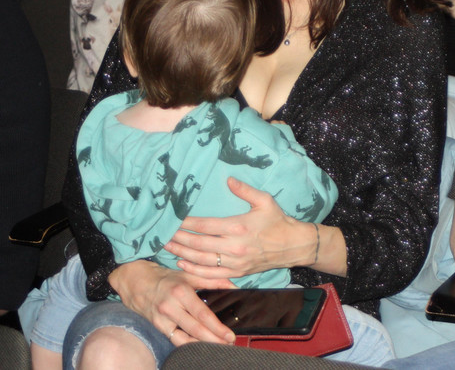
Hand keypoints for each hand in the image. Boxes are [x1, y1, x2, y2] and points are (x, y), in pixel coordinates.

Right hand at [108, 259, 235, 345]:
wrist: (136, 281)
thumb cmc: (166, 278)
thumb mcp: (189, 275)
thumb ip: (213, 281)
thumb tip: (234, 286)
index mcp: (181, 292)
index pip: (202, 314)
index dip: (217, 327)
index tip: (229, 335)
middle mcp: (171, 306)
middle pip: (196, 328)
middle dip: (214, 339)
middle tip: (229, 343)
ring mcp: (162, 318)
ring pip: (185, 337)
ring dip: (203, 344)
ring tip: (218, 347)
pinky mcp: (157, 326)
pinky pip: (175, 339)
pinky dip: (188, 345)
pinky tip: (199, 346)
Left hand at [166, 177, 310, 279]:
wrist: (293, 245)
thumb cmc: (278, 221)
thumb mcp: (265, 200)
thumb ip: (245, 190)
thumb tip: (228, 180)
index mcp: (238, 227)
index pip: (205, 225)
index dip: (186, 223)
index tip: (172, 219)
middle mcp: (234, 246)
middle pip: (198, 244)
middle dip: (178, 239)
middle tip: (162, 234)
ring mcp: (235, 262)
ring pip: (201, 260)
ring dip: (182, 253)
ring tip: (167, 247)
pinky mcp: (237, 272)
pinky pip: (211, 274)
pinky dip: (194, 270)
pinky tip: (182, 264)